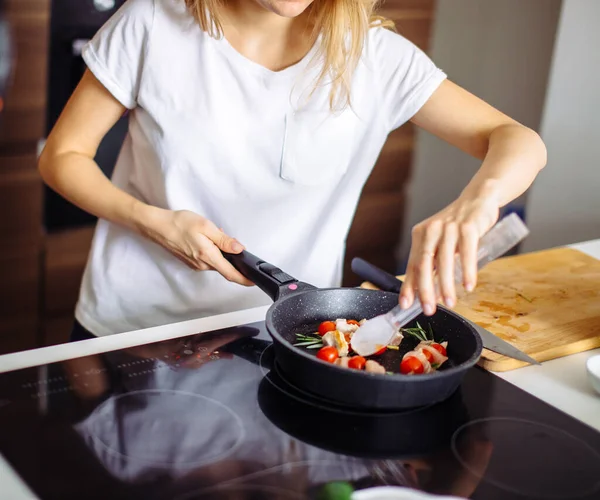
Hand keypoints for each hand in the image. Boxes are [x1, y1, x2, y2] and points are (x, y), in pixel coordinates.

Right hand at [139, 208, 252, 285]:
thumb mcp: (206, 226)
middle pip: (225, 266)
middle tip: (226, 236)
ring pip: (216, 261)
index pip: (231, 273)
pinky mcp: (191, 262)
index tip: (253, 281)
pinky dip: (212, 251)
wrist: (158, 226)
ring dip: (220, 251)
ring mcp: (196, 264)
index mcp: (208, 256)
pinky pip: (207, 259)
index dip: (244, 279)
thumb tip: (239, 249)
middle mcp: (202, 264)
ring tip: (213, 233)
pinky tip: (205, 238)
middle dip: (231, 255)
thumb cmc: (179, 224)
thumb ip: (224, 240)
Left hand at [400, 195, 499, 314]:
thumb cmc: (458, 226)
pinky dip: (467, 271)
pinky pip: (467, 252)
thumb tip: (429, 292)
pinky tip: (468, 286)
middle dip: (425, 290)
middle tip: (428, 309)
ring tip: (450, 302)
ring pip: (445, 261)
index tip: (406, 305)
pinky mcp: (468, 227)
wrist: (479, 198)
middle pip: (425, 264)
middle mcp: (432, 230)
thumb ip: (434, 262)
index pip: (412, 264)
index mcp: (420, 234)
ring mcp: (449, 227)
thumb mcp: (440, 241)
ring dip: (447, 285)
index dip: (409, 286)